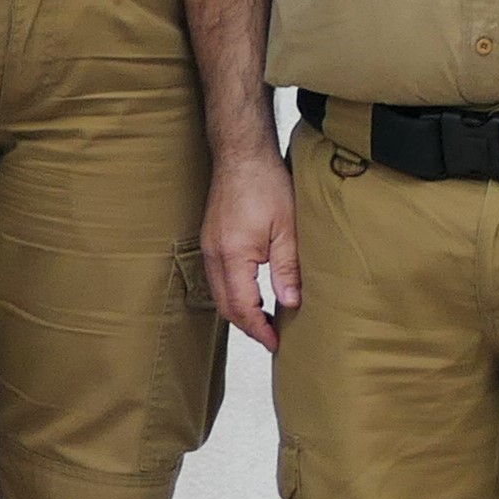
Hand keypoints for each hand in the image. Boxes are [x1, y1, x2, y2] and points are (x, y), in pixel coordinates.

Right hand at [201, 143, 294, 347]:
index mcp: (233, 256)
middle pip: (225, 306)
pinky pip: (216, 278)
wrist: (241, 157)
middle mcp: (213, 255)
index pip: (242, 306)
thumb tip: (291, 304)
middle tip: (272, 337)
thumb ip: (287, 269)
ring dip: (239, 310)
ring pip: (218, 294)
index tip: (275, 342)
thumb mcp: (288, 230)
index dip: (259, 329)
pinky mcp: (210, 240)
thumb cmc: (266, 185)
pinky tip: (252, 293)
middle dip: (247, 326)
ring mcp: (208, 247)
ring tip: (265, 319)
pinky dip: (232, 293)